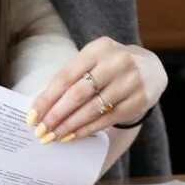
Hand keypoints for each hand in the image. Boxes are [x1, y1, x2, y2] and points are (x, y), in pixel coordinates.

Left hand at [28, 37, 167, 144]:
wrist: (151, 69)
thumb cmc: (111, 66)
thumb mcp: (93, 60)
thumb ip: (72, 77)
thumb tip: (42, 107)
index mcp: (98, 48)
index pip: (66, 76)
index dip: (47, 98)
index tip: (32, 116)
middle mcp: (116, 62)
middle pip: (78, 93)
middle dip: (56, 115)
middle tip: (41, 131)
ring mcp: (130, 82)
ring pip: (93, 109)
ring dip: (70, 126)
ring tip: (54, 136)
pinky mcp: (140, 100)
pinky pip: (108, 119)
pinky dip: (87, 129)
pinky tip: (73, 136)